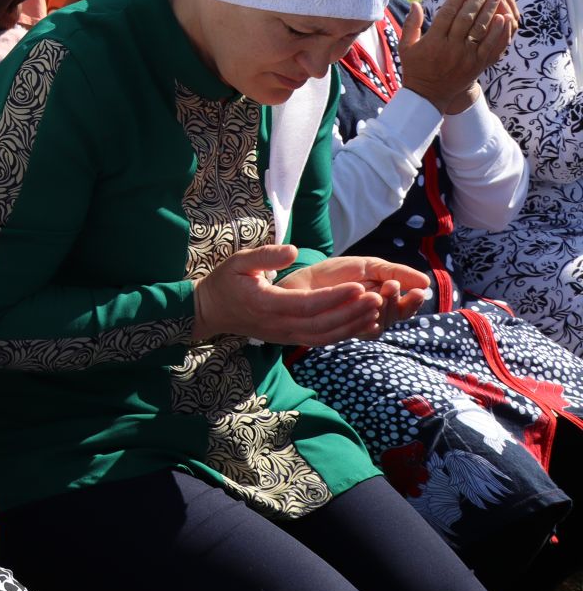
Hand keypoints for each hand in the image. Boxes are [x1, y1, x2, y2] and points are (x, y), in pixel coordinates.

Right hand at [191, 245, 422, 346]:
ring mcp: (286, 335)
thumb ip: (265, 256)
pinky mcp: (291, 339)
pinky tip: (363, 321)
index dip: (335, 297)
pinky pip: (322, 340)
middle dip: (353, 312)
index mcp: (267, 304)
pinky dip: (345, 333)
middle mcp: (279, 325)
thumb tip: (292, 250)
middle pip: (323, 323)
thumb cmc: (225, 282)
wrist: (211, 311)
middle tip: (379, 297)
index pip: (307, 304)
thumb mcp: (238, 261)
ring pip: (326, 335)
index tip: (359, 285)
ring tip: (378, 308)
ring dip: (353, 324)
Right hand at [401, 0, 514, 115]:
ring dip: (490, 10)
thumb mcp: (406, 46)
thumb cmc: (415, 68)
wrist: (428, 96)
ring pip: (480, 29)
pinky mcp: (477, 65)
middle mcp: (450, 47)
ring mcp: (466, 57)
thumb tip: (415, 3)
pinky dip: (498, 32)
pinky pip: (490, 46)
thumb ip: (411, 24)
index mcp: (433, 41)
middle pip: (466, 18)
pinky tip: (503, 18)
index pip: (448, 13)